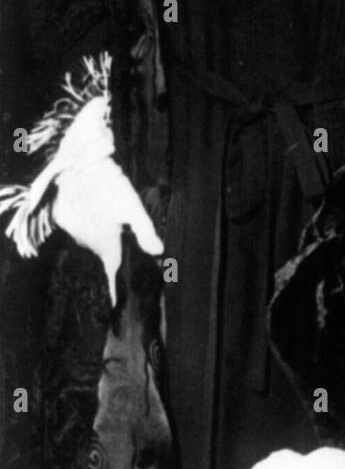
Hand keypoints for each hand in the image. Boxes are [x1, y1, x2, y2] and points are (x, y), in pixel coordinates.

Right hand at [52, 156, 162, 305]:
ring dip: (99, 235)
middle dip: (113, 250)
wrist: (81, 164)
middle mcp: (87, 242)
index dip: (116, 287)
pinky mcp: (62, 219)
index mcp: (106, 243)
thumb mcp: (133, 207)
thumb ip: (145, 232)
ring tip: (107, 216)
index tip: (118, 303)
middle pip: (104, 252)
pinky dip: (85, 223)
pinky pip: (77, 228)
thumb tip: (158, 252)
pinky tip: (93, 208)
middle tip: (121, 235)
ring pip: (90, 240)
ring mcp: (73, 231)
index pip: (113, 271)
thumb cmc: (111, 186)